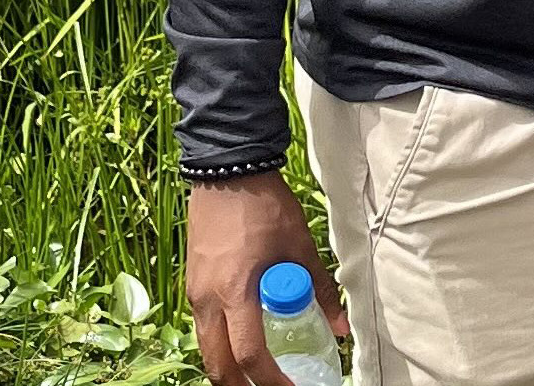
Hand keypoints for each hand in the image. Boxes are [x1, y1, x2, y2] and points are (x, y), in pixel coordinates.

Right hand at [184, 171, 348, 385]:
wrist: (227, 169)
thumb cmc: (264, 205)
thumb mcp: (299, 246)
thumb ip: (319, 288)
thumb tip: (340, 326)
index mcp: (235, 292)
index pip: (250, 355)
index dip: (271, 381)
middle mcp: (208, 299)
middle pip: (218, 364)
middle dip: (241, 385)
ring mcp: (195, 291)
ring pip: (205, 347)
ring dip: (227, 367)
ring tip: (255, 374)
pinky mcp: (192, 282)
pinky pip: (202, 326)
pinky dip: (219, 343)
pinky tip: (239, 340)